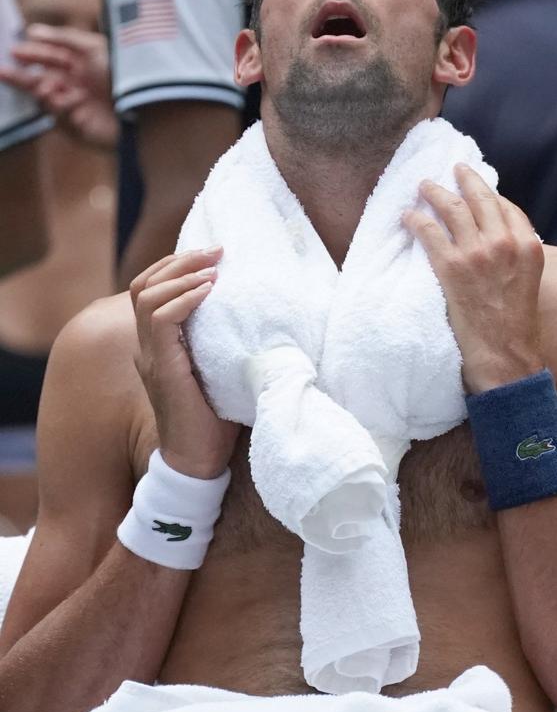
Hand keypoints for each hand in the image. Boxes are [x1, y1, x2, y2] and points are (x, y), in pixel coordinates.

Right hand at [0, 24, 117, 150]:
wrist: (144, 108)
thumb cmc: (123, 76)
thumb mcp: (95, 48)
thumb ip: (64, 38)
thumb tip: (32, 30)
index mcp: (82, 67)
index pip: (50, 59)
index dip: (32, 54)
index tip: (14, 50)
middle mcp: (77, 86)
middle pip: (40, 80)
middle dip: (21, 76)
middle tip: (2, 70)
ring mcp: (77, 109)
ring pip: (45, 100)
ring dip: (42, 91)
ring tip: (46, 86)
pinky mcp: (79, 130)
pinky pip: (60, 118)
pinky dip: (63, 106)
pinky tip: (75, 99)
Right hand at [130, 248, 240, 478]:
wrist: (198, 461)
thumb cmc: (215, 418)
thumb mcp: (220, 368)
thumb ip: (221, 340)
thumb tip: (256, 314)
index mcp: (157, 345)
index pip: (151, 289)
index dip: (176, 266)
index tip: (212, 256)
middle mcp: (147, 347)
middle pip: (144, 284)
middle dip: (179, 260)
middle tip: (215, 250)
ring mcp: (149, 357)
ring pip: (147, 295)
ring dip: (181, 275)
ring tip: (212, 268)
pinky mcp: (161, 368)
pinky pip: (160, 320)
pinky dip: (183, 300)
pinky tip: (208, 292)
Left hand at [403, 164, 544, 393]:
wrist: (505, 356)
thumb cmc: (516, 328)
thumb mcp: (528, 283)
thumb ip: (515, 258)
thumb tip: (495, 243)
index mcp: (529, 247)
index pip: (507, 207)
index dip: (490, 194)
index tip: (477, 186)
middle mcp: (505, 243)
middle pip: (481, 199)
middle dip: (465, 180)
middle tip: (453, 170)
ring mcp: (477, 253)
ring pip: (453, 209)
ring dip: (436, 193)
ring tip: (424, 186)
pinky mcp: (451, 267)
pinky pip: (429, 232)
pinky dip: (416, 220)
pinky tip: (407, 216)